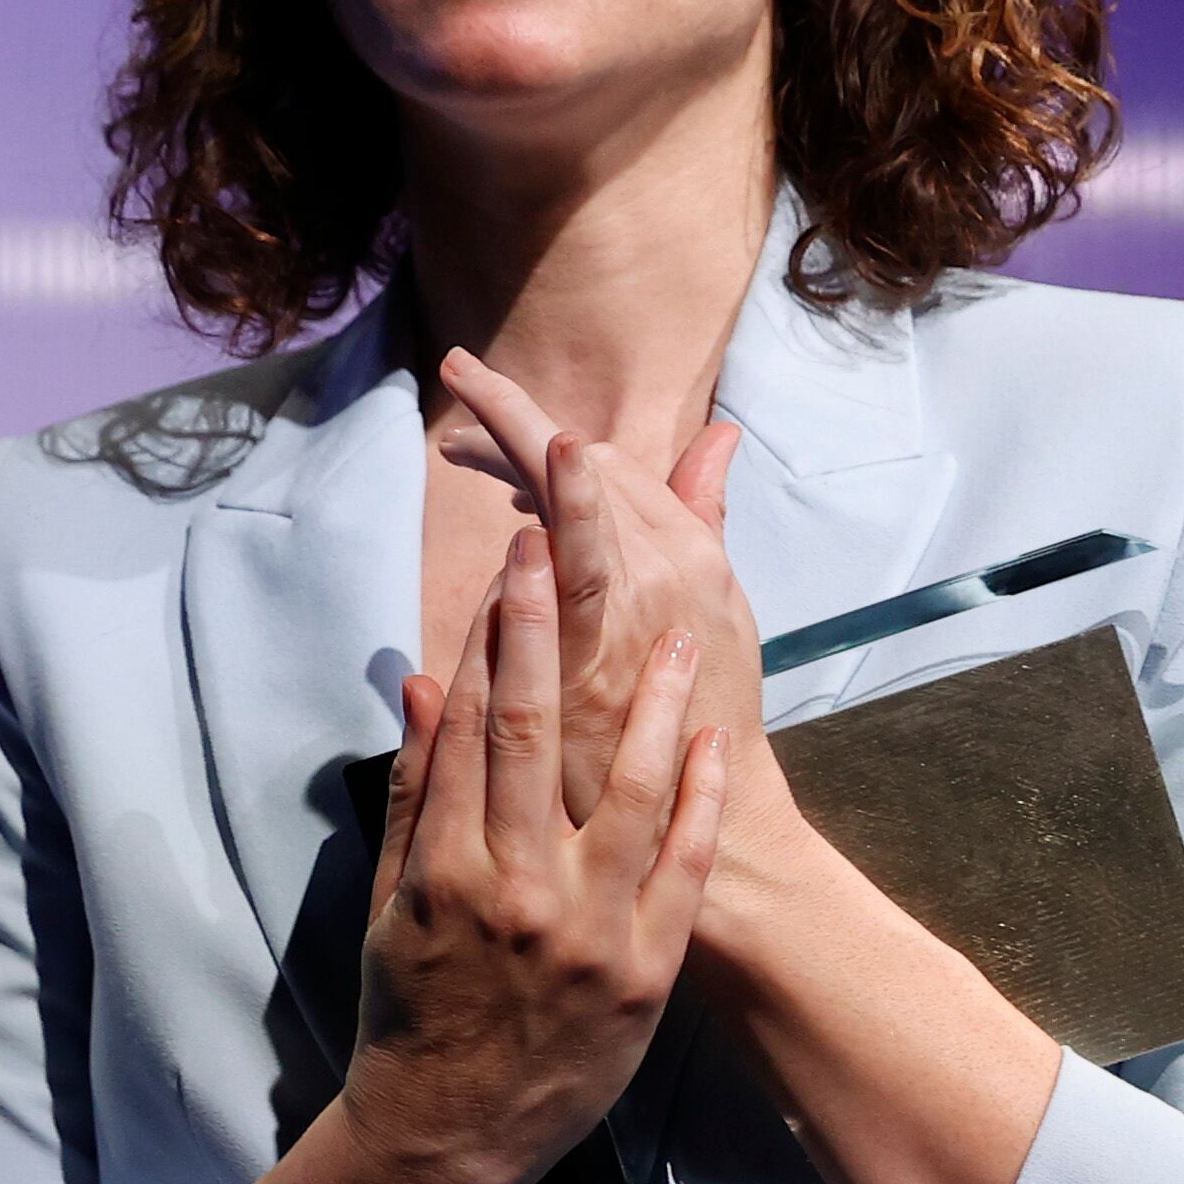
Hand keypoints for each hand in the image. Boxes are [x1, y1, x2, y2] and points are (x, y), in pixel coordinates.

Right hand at [342, 524, 728, 1183]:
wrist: (450, 1134)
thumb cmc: (413, 1010)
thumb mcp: (389, 903)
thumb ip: (414, 793)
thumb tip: (424, 683)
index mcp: (446, 869)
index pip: (472, 726)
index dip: (492, 636)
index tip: (512, 563)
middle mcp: (516, 889)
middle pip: (536, 735)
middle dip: (550, 631)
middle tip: (565, 546)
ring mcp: (587, 930)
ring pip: (627, 792)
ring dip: (653, 704)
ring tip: (677, 633)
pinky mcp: (644, 969)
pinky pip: (680, 868)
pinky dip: (698, 801)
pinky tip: (712, 739)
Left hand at [435, 352, 771, 827]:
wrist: (716, 810)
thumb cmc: (713, 704)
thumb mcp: (722, 600)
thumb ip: (705, 515)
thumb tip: (718, 437)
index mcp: (691, 551)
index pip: (609, 468)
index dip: (550, 434)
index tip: (494, 408)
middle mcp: (667, 571)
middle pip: (585, 473)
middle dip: (518, 421)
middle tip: (461, 373)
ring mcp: (629, 619)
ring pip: (573, 512)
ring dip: (525, 452)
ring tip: (462, 413)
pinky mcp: (593, 668)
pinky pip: (560, 590)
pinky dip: (537, 543)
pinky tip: (502, 518)